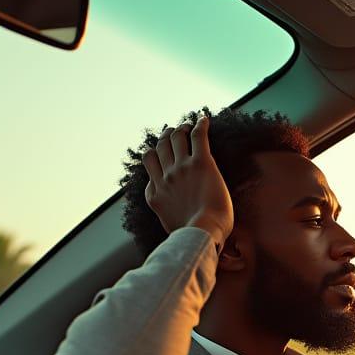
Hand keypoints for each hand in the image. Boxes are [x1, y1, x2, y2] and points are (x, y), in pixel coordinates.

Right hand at [142, 114, 233, 251]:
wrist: (203, 234)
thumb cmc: (191, 235)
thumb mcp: (165, 221)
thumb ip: (159, 204)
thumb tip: (156, 194)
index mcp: (157, 191)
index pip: (149, 160)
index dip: (154, 150)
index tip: (160, 148)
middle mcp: (166, 176)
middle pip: (161, 146)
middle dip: (166, 136)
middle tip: (173, 131)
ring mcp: (182, 168)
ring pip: (177, 137)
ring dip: (181, 128)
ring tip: (188, 126)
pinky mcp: (201, 164)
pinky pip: (198, 137)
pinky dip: (200, 124)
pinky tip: (204, 119)